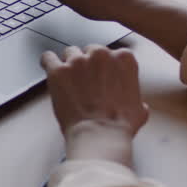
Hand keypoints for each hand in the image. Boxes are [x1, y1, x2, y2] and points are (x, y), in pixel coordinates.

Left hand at [41, 45, 148, 166]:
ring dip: (69, 65)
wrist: (99, 135)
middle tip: (85, 82)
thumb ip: (136, 98)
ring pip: (70, 53)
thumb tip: (138, 105)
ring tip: (68, 82)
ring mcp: (78, 61)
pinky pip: (48, 57)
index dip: (105, 66)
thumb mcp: (139, 109)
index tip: (102, 77)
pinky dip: (48, 63)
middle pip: (90, 50)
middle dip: (87, 65)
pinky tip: (49, 69)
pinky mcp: (58, 70)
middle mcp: (101, 54)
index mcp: (124, 59)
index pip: (111, 53)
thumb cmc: (119, 125)